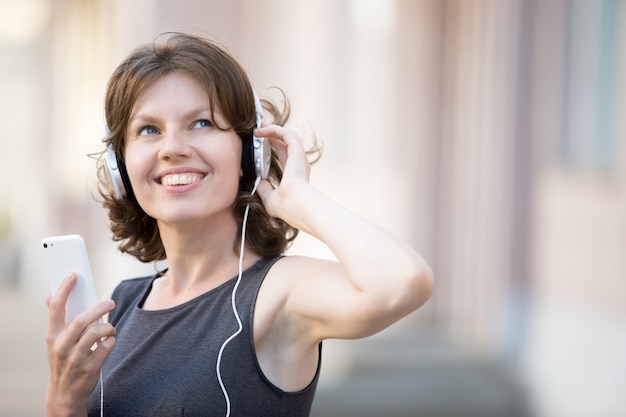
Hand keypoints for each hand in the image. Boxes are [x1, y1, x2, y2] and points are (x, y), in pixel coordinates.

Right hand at [45, 273, 115, 414]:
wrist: (65, 394)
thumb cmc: (63, 361)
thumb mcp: (55, 341)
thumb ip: (56, 319)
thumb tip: (49, 296)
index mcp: (53, 336)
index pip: (56, 308)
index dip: (64, 289)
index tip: (73, 275)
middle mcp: (62, 346)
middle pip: (82, 320)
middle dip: (99, 307)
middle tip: (111, 301)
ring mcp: (76, 358)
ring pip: (97, 332)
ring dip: (108, 326)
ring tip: (110, 328)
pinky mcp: (90, 367)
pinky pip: (107, 346)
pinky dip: (111, 340)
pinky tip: (109, 341)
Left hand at [254, 124, 312, 226]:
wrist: (296, 204)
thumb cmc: (286, 206)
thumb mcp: (269, 197)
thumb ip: (264, 189)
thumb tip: (257, 181)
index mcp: (294, 175)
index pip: (284, 155)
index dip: (273, 147)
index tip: (261, 144)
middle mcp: (299, 164)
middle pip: (285, 143)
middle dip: (272, 134)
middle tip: (258, 130)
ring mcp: (299, 157)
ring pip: (287, 136)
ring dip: (272, 129)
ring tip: (258, 127)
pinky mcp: (297, 151)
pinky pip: (286, 134)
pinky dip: (273, 130)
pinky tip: (260, 131)